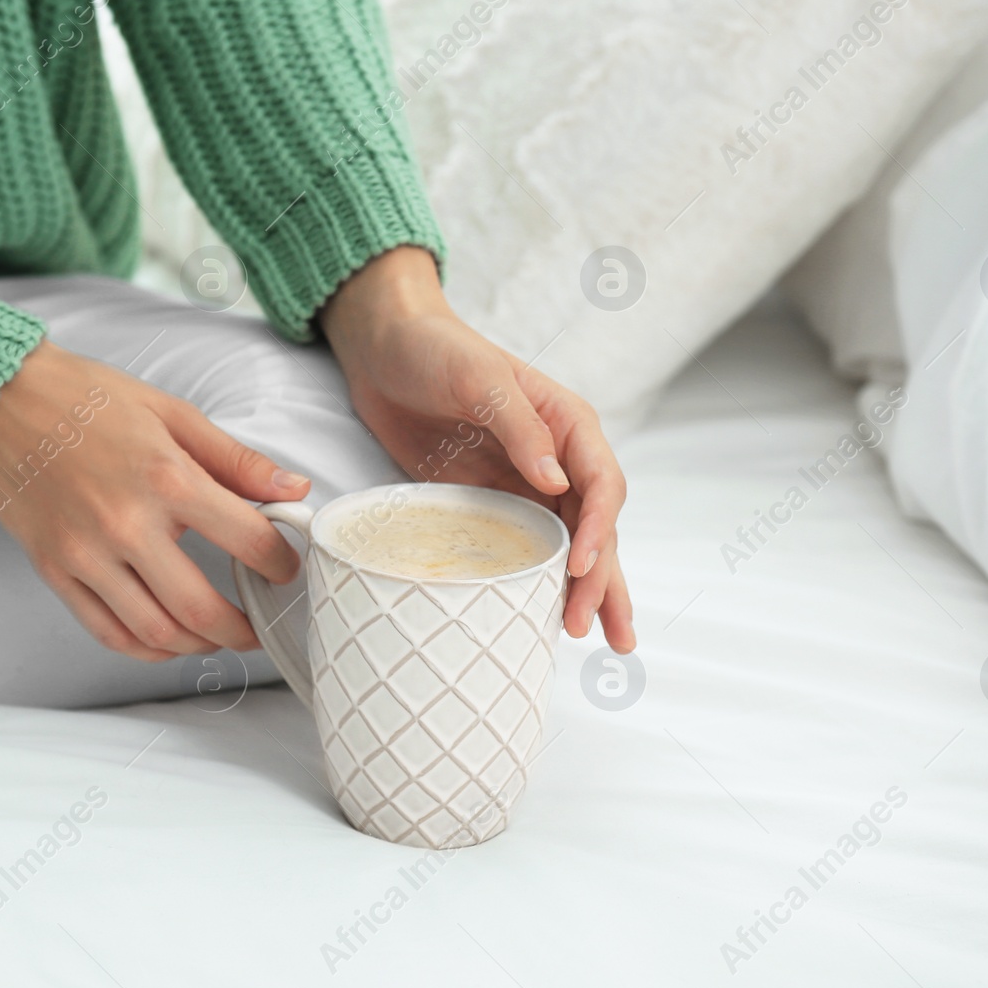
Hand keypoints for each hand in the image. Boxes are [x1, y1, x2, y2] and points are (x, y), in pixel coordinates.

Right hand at [0, 340, 309, 661]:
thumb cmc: (87, 400)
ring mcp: (86, 553)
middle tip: (258, 628)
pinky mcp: (55, 570)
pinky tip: (169, 641)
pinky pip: (107, 631)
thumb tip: (292, 490)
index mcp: (166, 477)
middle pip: (200, 607)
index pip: (246, 539)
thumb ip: (236, 460)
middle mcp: (126, 523)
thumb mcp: (173, 414)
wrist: (1, 401)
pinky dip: (146, 649)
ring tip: (217, 636)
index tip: (286, 568)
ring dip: (197, 645)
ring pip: (155, 631)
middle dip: (242, 629)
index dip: (279, 562)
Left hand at [321, 247, 635, 652]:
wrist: (385, 351)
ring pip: (569, 545)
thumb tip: (557, 480)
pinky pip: (525, 547)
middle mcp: (557, 459)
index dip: (599, 527)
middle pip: (595, 526)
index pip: (602, 482)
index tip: (581, 565)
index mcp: (568, 423)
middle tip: (590, 628)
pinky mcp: (492, 502)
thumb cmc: (436, 350)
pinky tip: (546, 614)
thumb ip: (521, 426)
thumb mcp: (479, 377)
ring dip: (585, 590)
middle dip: (600, 579)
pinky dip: (540, 581)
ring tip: (598, 637)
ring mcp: (526, 484)